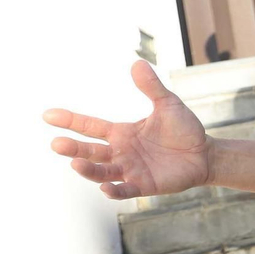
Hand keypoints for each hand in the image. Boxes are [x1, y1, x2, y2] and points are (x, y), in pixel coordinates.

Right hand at [44, 61, 212, 198]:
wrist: (206, 154)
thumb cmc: (184, 129)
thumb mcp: (168, 105)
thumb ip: (152, 87)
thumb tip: (137, 63)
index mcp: (121, 133)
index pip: (90, 127)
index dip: (70, 121)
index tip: (48, 115)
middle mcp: (121, 153)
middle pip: (90, 152)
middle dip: (73, 149)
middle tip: (56, 144)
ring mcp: (130, 170)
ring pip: (102, 172)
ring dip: (88, 170)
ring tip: (75, 164)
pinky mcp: (144, 185)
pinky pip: (125, 190)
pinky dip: (114, 190)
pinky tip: (106, 188)